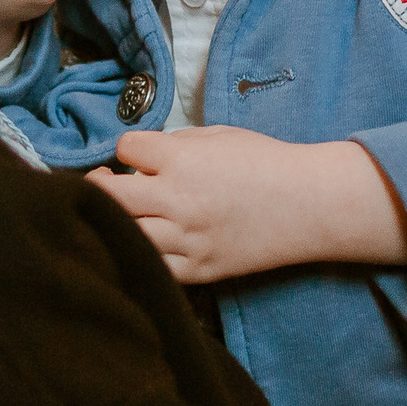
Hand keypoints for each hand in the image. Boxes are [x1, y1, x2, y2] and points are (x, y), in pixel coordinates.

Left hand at [86, 126, 406, 283]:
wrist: (308, 205)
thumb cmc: (264, 162)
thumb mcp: (217, 135)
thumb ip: (173, 143)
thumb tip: (137, 157)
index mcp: (182, 159)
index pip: (124, 148)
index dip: (127, 149)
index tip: (137, 155)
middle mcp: (178, 200)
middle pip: (106, 195)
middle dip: (98, 186)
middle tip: (105, 184)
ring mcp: (186, 239)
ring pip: (120, 235)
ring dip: (113, 222)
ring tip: (123, 215)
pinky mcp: (198, 270)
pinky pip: (150, 267)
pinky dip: (139, 254)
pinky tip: (145, 242)